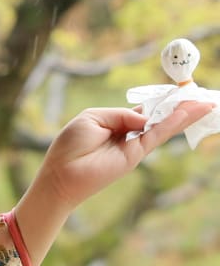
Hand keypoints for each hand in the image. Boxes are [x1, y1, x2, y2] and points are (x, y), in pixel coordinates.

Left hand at [14, 100, 214, 265]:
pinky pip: (156, 136)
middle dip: (180, 108)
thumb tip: (145, 119)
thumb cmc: (70, 145)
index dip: (160, 102)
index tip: (178, 91)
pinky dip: (171, 125)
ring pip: (164, 127)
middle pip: (159, 118)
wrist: (61, 173)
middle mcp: (127, 134)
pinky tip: (185, 114)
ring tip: (205, 104)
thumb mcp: (93, 118)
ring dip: (184, 115)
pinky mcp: (135, 156)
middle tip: (202, 97)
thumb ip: (120, 115)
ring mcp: (133, 146)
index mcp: (115, 122)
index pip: (143, 111)